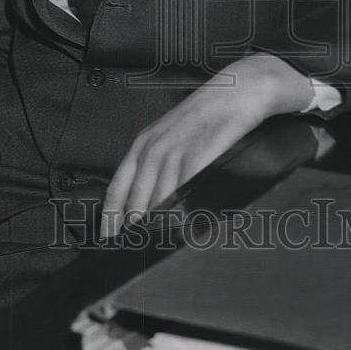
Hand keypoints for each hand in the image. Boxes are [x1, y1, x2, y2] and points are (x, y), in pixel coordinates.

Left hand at [99, 54, 314, 237]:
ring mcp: (176, 151)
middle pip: (136, 205)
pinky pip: (185, 192)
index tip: (110, 246)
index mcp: (143, 145)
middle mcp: (154, 149)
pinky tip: (183, 234)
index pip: (117, 191)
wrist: (240, 88)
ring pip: (158, 204)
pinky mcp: (200, 154)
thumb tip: (150, 205)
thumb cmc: (209, 115)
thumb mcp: (172, 135)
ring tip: (157, 257)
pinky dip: (182, 216)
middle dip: (135, 235)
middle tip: (136, 261)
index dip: (111, 223)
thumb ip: (158, 166)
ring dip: (157, 232)